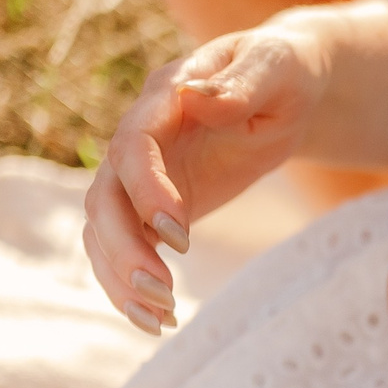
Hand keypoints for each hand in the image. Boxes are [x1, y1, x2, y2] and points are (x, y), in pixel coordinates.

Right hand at [81, 22, 330, 333]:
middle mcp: (140, 137)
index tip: (178, 232)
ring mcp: (142, 174)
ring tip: (161, 319)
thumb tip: (196, 94)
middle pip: (103, 197)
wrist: (284, 85)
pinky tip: (158, 320)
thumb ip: (241, 83)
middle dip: (123, 247)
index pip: (132, 147)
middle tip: (163, 292)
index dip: (146, 190)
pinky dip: (130, 284)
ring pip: (103, 230)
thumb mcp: (277, 66)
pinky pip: (126, 246)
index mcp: (165, 99)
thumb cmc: (284, 70)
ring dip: (121, 277)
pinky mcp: (154, 205)